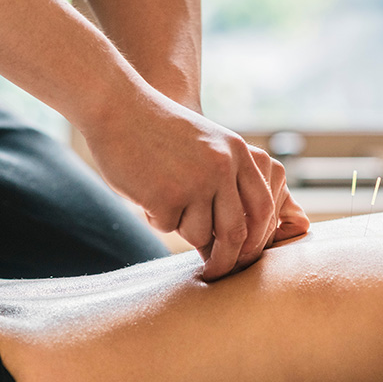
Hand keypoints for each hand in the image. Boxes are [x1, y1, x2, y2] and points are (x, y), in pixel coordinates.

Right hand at [80, 84, 308, 279]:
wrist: (118, 107)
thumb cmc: (161, 133)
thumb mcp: (209, 145)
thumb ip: (228, 183)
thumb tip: (237, 242)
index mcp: (239, 153)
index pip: (264, 209)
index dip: (258, 240)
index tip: (245, 257)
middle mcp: (223, 167)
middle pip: (237, 232)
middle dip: (228, 261)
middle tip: (216, 273)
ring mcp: (195, 181)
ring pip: (200, 234)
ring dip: (183, 229)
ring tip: (164, 197)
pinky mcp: (166, 195)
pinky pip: (168, 227)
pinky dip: (156, 217)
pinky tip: (145, 188)